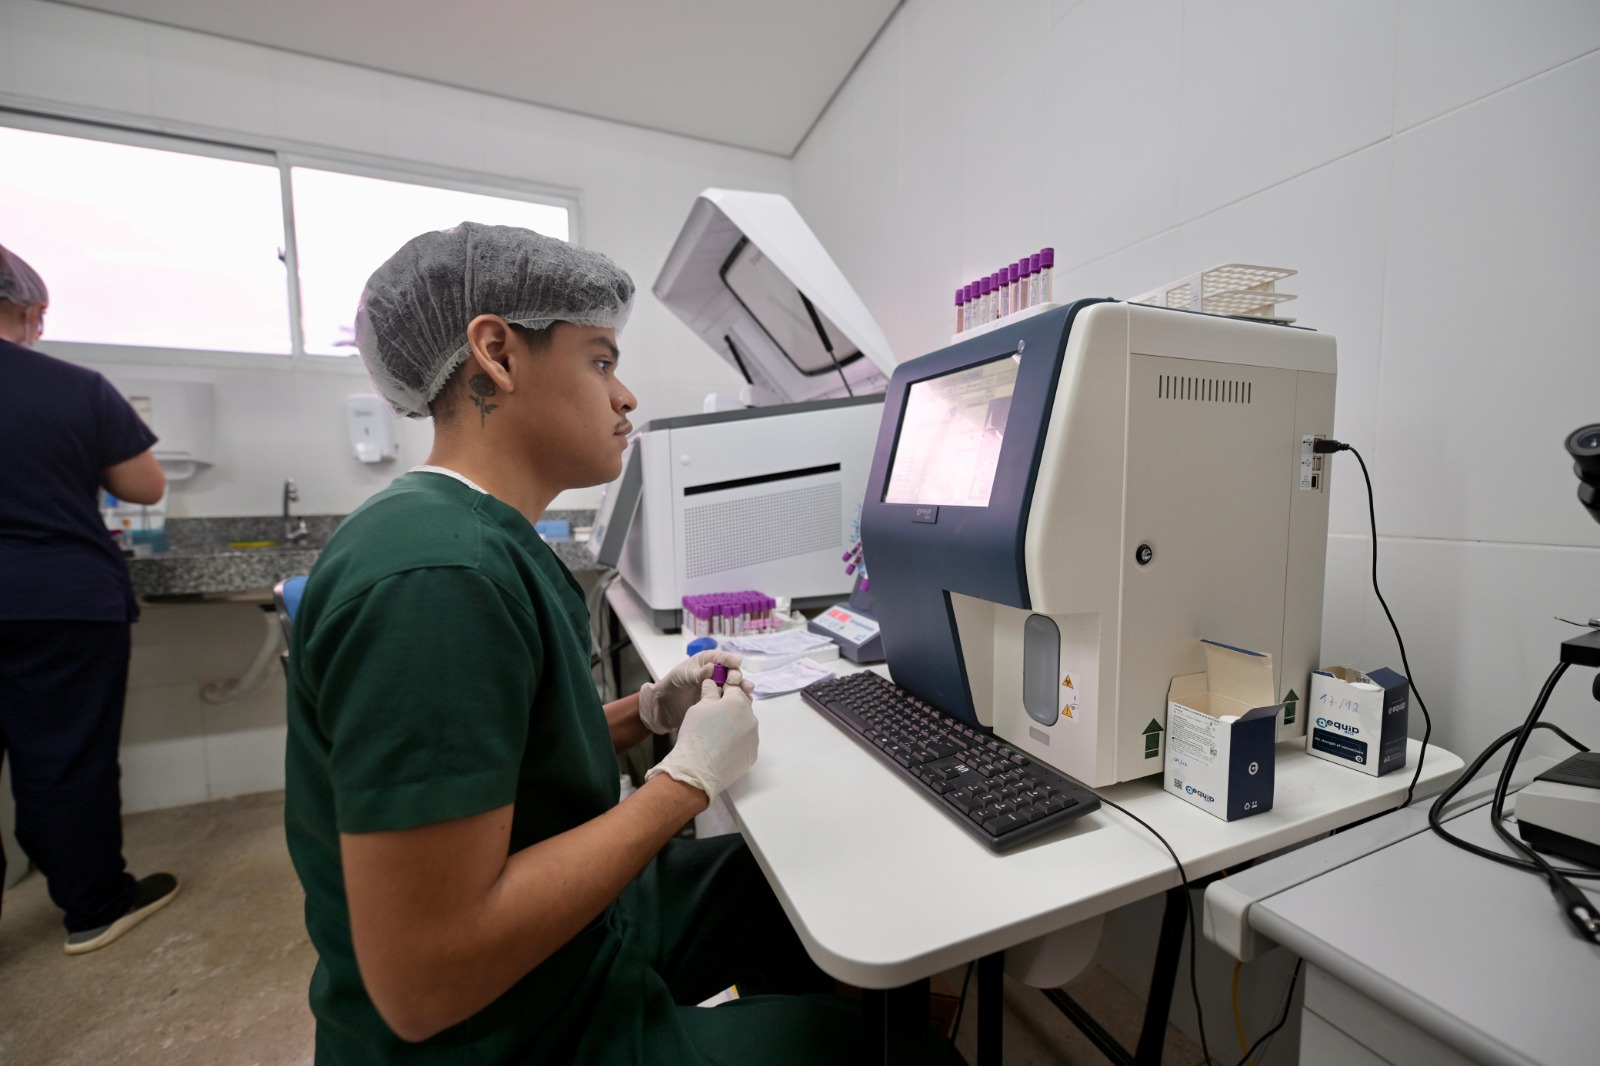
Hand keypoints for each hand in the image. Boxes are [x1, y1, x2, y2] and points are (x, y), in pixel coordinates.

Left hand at [638, 650, 751, 733]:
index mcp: (707, 661)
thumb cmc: (672, 684)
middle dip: (736, 674)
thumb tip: (711, 668)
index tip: (736, 662)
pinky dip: (740, 700)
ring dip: (742, 687)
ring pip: (735, 686)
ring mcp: (719, 688)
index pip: (721, 657)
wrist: (664, 705)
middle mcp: (716, 673)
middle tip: (735, 680)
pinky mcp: (719, 702)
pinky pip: (732, 700)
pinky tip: (745, 702)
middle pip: (731, 671)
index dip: (729, 659)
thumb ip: (697, 673)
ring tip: (747, 690)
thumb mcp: (683, 675)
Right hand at [644, 679, 758, 805]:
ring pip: (745, 725)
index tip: (716, 693)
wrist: (697, 770)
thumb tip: (713, 683)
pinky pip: (745, 743)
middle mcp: (751, 718)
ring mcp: (754, 738)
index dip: (723, 688)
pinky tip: (722, 748)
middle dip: (730, 707)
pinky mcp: (752, 754)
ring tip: (717, 735)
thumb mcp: (699, 707)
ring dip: (735, 725)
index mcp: (738, 702)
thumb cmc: (696, 734)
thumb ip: (710, 692)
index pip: (734, 688)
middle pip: (742, 706)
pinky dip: (736, 743)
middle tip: (714, 716)